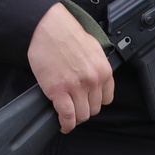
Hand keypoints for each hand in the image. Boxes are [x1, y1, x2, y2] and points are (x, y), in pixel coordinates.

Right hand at [28, 4, 113, 132]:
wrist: (48, 28)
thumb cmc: (67, 35)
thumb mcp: (93, 49)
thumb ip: (96, 66)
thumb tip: (94, 77)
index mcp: (104, 70)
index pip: (107, 98)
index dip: (96, 102)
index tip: (88, 102)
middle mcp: (93, 80)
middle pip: (94, 109)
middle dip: (85, 110)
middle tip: (75, 108)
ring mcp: (76, 87)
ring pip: (81, 115)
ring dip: (75, 118)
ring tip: (68, 117)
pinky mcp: (58, 91)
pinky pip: (67, 115)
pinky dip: (66, 124)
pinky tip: (64, 125)